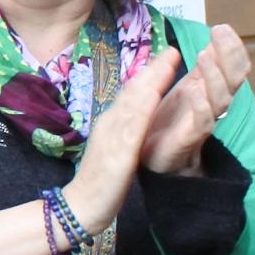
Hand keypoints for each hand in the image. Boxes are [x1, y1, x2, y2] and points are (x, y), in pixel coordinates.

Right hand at [62, 50, 176, 233]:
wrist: (82, 204)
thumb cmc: (100, 179)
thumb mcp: (114, 148)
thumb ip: (123, 129)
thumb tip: (136, 113)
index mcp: (112, 122)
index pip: (132, 93)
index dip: (150, 74)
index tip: (167, 57)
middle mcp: (111, 122)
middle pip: (133, 91)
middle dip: (153, 69)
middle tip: (172, 50)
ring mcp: (113, 136)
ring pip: (133, 102)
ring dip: (151, 81)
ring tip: (167, 63)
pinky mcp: (118, 152)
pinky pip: (132, 127)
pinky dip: (143, 108)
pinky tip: (154, 96)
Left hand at [139, 25, 248, 177]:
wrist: (155, 157)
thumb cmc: (169, 119)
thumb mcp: (182, 87)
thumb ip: (197, 68)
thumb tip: (211, 42)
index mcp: (208, 87)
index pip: (230, 65)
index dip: (231, 47)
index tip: (223, 27)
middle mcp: (212, 101)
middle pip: (233, 78)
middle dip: (229, 54)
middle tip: (221, 32)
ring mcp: (204, 119)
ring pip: (221, 98)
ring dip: (214, 75)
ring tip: (204, 55)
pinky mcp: (191, 137)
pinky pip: (203, 121)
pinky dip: (201, 106)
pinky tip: (195, 91)